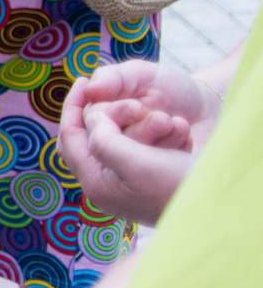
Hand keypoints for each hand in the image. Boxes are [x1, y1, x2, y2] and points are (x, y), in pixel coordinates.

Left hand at [56, 59, 217, 221]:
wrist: (218, 208)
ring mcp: (124, 185)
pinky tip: (171, 128)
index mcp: (95, 182)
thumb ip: (103, 139)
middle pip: (90, 137)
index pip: (70, 136)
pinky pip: (138, 146)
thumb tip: (91, 118)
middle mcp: (105, 186)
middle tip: (120, 95)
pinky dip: (150, 132)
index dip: (72, 106)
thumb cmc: (177, 189)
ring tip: (160, 116)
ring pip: (115, 139)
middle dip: (106, 113)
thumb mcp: (136, 163)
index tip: (83, 79)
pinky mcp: (145, 181)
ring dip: (134, 122)